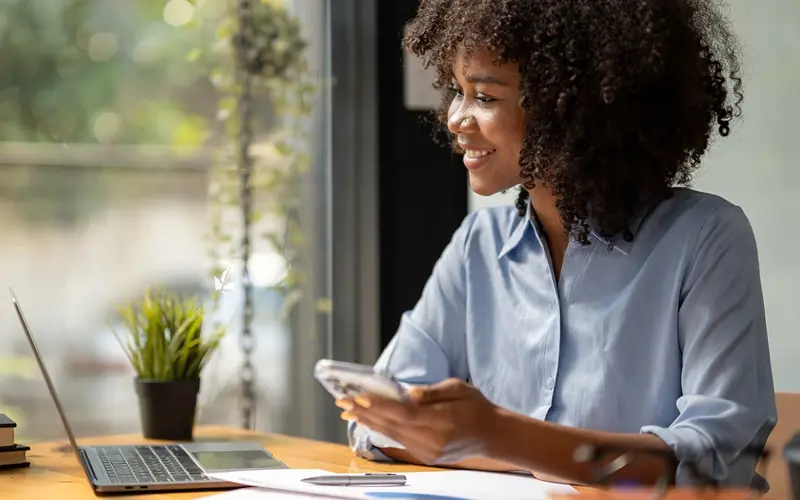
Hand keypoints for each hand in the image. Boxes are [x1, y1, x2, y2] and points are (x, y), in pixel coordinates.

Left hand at [337, 378, 499, 464]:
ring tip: (348, 410)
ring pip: (392, 434)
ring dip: (369, 420)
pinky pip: (399, 440)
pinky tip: (369, 419)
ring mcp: (428, 451)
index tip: (358, 396)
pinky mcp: (426, 457)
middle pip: (392, 425)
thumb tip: (407, 393)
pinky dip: (382, 428)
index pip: (403, 413)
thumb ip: (431, 391)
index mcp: (442, 421)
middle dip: (365, 411)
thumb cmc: (476, 407)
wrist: (491, 435)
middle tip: (342, 401)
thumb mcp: (458, 388)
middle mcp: (432, 440)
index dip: (378, 405)